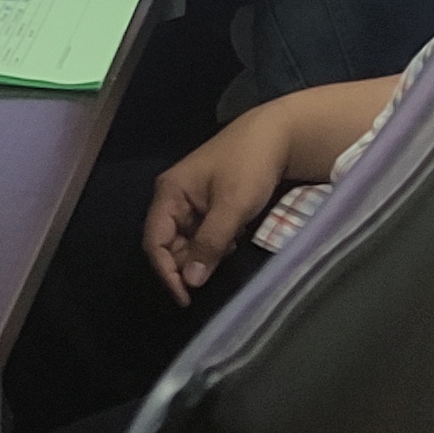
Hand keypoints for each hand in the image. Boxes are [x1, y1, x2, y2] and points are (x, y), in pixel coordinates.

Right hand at [143, 116, 295, 304]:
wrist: (279, 134)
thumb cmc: (250, 165)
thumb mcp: (232, 207)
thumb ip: (210, 244)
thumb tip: (191, 282)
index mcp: (170, 193)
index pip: (155, 241)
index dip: (166, 272)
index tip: (186, 298)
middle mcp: (174, 197)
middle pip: (168, 243)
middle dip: (186, 264)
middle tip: (210, 280)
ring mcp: (191, 200)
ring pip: (186, 240)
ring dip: (202, 255)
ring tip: (224, 258)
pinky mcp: (208, 203)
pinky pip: (202, 233)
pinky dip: (213, 245)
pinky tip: (231, 244)